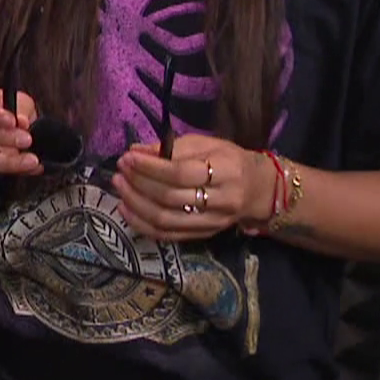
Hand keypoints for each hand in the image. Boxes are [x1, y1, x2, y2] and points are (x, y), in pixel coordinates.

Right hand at [0, 82, 41, 175]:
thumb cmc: (5, 109)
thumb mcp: (18, 100)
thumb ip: (21, 109)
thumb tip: (22, 122)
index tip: (13, 121)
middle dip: (0, 137)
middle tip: (26, 140)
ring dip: (5, 160)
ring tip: (30, 161)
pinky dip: (13, 169)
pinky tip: (30, 167)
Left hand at [112, 134, 272, 241]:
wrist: (259, 189)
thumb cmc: (228, 160)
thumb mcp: (206, 144)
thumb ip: (170, 147)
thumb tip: (135, 151)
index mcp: (226, 171)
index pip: (181, 173)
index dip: (150, 167)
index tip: (128, 158)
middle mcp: (222, 200)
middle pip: (170, 197)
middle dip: (139, 183)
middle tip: (121, 170)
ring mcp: (212, 222)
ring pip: (165, 219)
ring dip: (135, 203)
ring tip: (120, 186)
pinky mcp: (203, 235)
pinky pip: (166, 235)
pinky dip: (141, 223)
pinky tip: (126, 208)